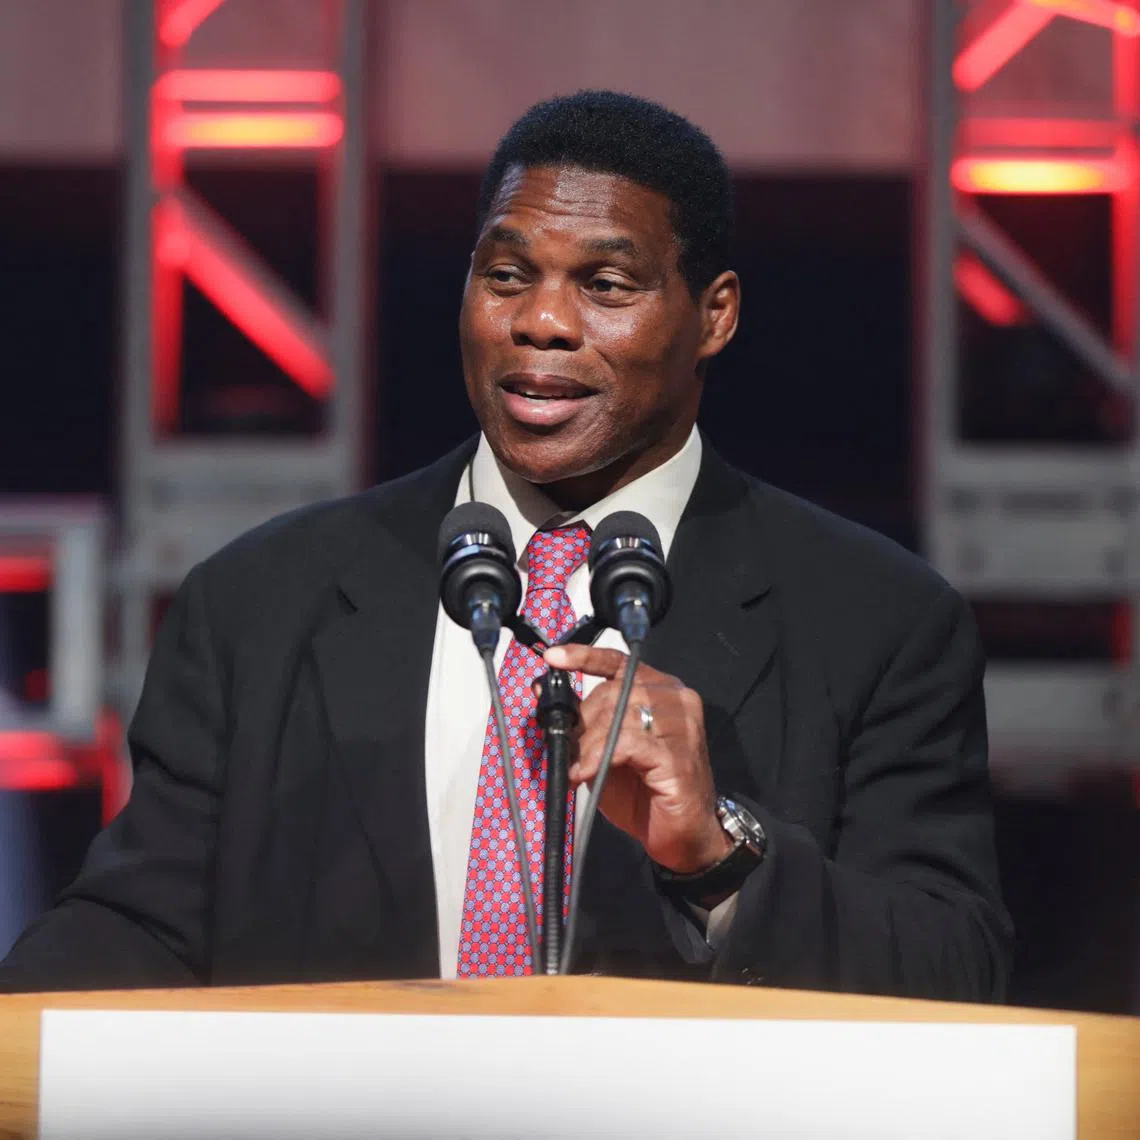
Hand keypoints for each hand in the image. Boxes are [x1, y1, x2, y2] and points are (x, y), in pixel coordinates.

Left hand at [544, 644, 732, 874]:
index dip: (584, 656)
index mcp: (660, 690)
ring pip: (618, 715)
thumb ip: (584, 723)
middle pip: (613, 690)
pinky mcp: (679, 753)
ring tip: (576, 767)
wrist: (682, 836)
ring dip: (588, 744)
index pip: (620, 661)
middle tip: (567, 750)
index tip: (554, 659)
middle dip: (581, 722)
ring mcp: (682, 724)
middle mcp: (675, 699)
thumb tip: (545, 694)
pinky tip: (586, 773)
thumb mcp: (605, 751)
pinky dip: (599, 757)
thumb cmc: (645, 792)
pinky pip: (628, 743)